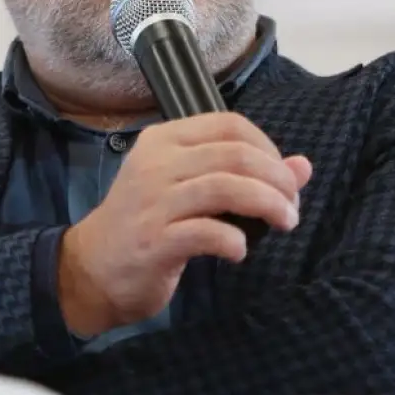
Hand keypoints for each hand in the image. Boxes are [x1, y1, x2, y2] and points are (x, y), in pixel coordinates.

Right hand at [58, 112, 312, 336]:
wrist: (91, 270)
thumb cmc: (146, 224)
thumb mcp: (191, 190)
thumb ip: (243, 174)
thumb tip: (303, 167)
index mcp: (164, 140)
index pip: (229, 124)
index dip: (268, 147)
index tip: (282, 177)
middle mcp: (156, 163)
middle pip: (235, 154)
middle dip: (277, 180)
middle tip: (292, 207)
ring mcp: (152, 201)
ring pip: (226, 187)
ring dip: (267, 205)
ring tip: (284, 223)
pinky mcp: (154, 240)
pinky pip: (207, 232)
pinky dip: (235, 240)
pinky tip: (240, 251)